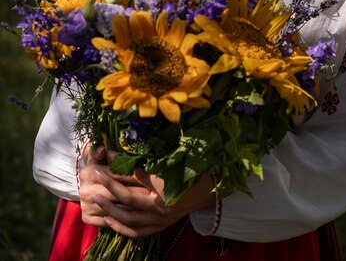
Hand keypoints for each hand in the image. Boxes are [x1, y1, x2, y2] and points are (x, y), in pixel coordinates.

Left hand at [79, 149, 214, 236]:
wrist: (209, 187)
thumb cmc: (189, 170)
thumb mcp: (164, 164)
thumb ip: (139, 164)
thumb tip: (116, 155)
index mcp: (161, 192)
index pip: (130, 187)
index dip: (113, 179)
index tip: (101, 169)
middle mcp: (159, 210)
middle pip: (127, 206)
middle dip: (108, 197)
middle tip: (94, 189)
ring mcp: (161, 220)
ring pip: (130, 223)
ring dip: (112, 215)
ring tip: (98, 205)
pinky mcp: (162, 226)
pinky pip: (138, 232)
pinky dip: (123, 228)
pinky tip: (112, 221)